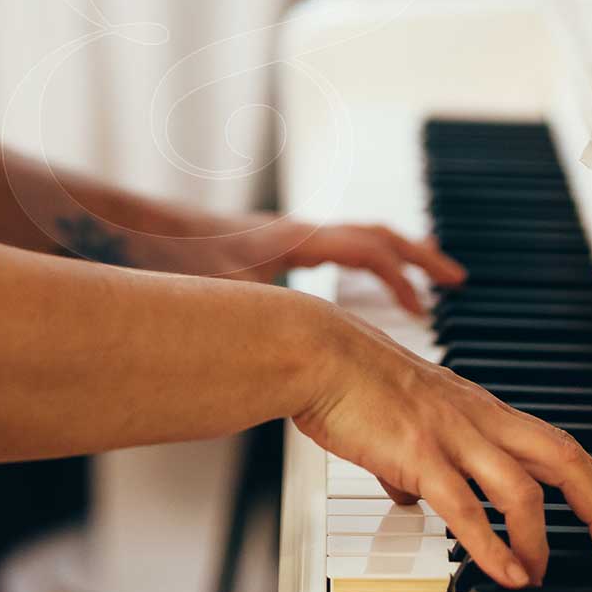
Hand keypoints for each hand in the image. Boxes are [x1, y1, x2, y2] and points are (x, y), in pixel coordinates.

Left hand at [129, 212, 464, 315]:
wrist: (138, 230)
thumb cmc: (175, 256)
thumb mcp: (223, 294)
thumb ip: (255, 323)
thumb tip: (280, 361)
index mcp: (296, 239)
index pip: (367, 247)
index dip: (402, 275)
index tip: (426, 306)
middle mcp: (298, 232)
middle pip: (375, 233)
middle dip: (417, 256)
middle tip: (453, 279)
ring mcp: (286, 237)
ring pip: (355, 237)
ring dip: (389, 258)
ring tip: (418, 285)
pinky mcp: (271, 248)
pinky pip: (332, 249)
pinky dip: (356, 266)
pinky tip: (355, 294)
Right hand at [294, 305, 591, 588]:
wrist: (318, 351)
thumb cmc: (351, 379)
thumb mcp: (402, 418)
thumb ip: (414, 460)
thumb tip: (408, 497)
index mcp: (480, 408)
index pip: (556, 442)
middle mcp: (478, 419)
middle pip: (562, 458)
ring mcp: (451, 435)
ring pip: (521, 488)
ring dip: (541, 537)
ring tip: (542, 574)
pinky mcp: (418, 454)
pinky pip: (464, 507)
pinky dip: (492, 545)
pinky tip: (507, 573)